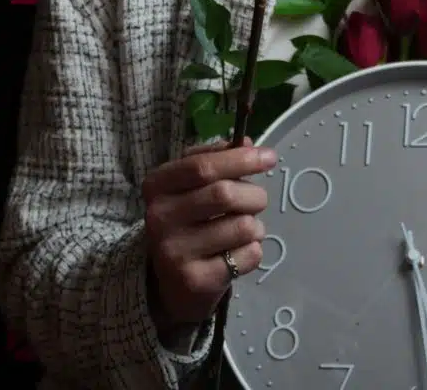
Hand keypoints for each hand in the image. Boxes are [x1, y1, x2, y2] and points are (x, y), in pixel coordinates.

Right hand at [143, 138, 276, 328]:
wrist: (171, 284)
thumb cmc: (187, 222)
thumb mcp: (191, 186)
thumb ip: (215, 159)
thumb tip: (246, 142)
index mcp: (157, 186)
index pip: (202, 166)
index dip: (240, 159)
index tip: (269, 157)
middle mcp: (159, 218)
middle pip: (224, 194)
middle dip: (254, 194)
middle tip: (259, 199)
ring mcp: (175, 252)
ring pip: (242, 226)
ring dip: (255, 225)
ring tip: (244, 229)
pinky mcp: (196, 281)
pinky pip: (248, 255)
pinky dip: (253, 250)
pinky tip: (237, 252)